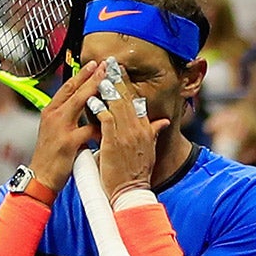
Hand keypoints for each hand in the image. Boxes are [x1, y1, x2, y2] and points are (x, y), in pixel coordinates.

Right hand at [28, 60, 103, 190]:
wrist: (40, 177)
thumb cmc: (51, 156)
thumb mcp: (55, 130)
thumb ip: (68, 117)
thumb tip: (83, 106)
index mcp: (51, 111)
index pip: (68, 87)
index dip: (82, 75)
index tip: (95, 64)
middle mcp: (53, 115)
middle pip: (74, 89)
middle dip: (91, 76)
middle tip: (105, 65)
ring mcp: (60, 128)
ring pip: (79, 103)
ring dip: (95, 91)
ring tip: (110, 84)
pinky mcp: (67, 143)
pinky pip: (87, 130)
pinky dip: (100, 126)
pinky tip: (110, 123)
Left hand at [93, 63, 168, 197]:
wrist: (131, 192)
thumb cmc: (136, 174)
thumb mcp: (150, 150)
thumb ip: (154, 132)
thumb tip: (163, 122)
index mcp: (146, 129)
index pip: (136, 101)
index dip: (127, 85)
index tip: (120, 71)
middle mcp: (138, 128)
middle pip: (126, 98)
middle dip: (117, 79)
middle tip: (109, 63)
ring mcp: (126, 134)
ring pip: (116, 105)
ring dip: (107, 88)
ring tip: (99, 74)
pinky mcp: (114, 141)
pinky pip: (106, 119)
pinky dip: (99, 108)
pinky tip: (92, 99)